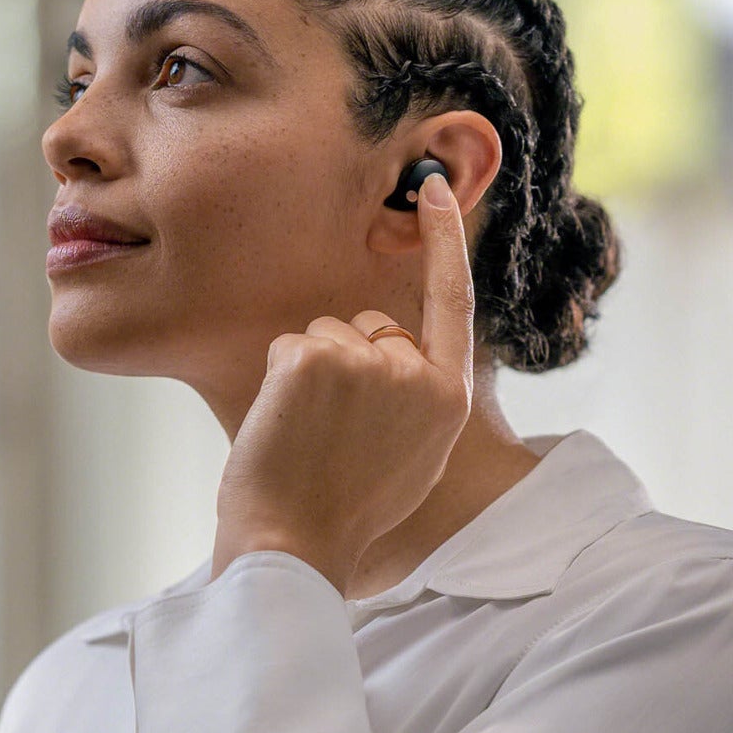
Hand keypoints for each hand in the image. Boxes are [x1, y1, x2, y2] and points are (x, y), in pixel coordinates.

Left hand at [212, 171, 474, 593]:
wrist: (296, 545)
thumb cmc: (346, 512)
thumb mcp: (413, 457)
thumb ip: (417, 398)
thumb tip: (398, 349)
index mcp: (447, 400)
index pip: (453, 299)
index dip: (445, 239)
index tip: (435, 188)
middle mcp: (417, 374)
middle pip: (372, 326)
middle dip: (344, 361)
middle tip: (330, 433)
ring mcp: (368, 362)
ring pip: (326, 335)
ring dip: (307, 374)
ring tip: (308, 437)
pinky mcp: (315, 356)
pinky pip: (290, 346)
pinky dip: (278, 379)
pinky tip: (286, 425)